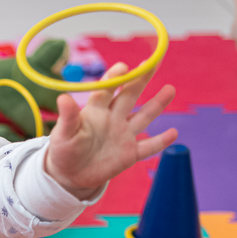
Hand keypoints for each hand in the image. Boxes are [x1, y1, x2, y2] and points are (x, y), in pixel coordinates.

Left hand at [44, 62, 178, 199]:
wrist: (70, 175)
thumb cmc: (64, 150)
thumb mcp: (63, 134)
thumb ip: (68, 117)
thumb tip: (62, 98)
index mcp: (95, 110)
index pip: (107, 89)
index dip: (115, 77)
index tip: (123, 67)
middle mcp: (113, 118)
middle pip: (130, 95)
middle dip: (141, 79)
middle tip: (152, 62)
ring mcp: (123, 135)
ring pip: (143, 116)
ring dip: (157, 104)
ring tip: (170, 89)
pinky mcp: (129, 154)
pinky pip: (148, 147)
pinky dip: (160, 141)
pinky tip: (173, 133)